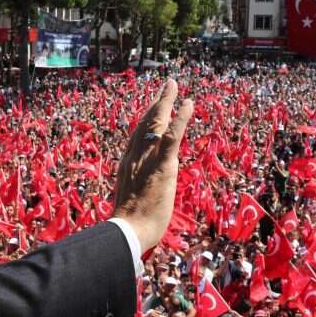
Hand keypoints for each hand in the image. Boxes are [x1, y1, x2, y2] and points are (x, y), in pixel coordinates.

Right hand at [112, 79, 193, 250]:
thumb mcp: (131, 199)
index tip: (153, 106)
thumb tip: (141, 188)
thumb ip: (137, 187)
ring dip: (166, 102)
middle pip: (145, 123)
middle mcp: (134, 156)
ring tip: (173, 85)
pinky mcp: (162, 166)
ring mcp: (147, 159)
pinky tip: (188, 104)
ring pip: (156, 123)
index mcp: (127, 164)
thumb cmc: (130, 223)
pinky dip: (180, 118)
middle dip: (157, 103)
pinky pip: (172, 137)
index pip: (137, 136)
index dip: (146, 119)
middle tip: (166, 86)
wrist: (128, 231)